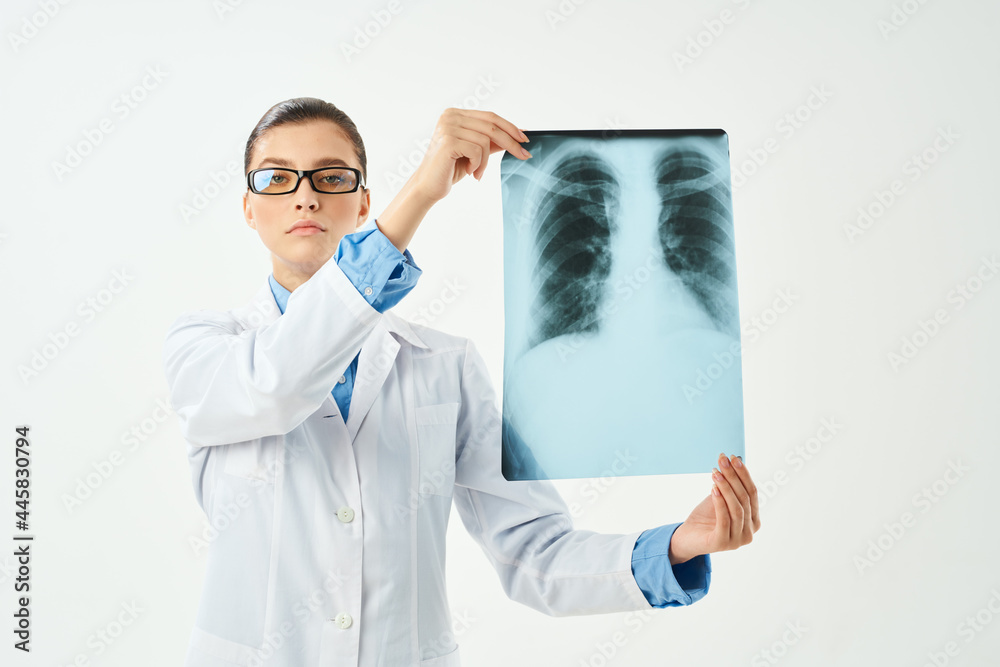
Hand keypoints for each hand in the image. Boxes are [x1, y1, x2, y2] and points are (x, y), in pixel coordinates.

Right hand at [411, 108, 531, 203]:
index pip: (490, 117)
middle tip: (523, 155)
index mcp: (455, 114)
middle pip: (491, 126)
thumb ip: (492, 141)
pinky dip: (478, 164)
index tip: (525, 139)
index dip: (510, 127)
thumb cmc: (450, 169)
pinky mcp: (448, 141)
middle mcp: (450, 116)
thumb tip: (517, 135)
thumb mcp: (475, 151)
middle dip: (510, 142)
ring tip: (477, 172)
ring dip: (486, 161)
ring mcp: (447, 127)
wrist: (428, 186)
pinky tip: (469, 171)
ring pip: (485, 141)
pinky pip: (477, 150)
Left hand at [668, 452, 760, 563]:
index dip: (743, 474)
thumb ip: (731, 486)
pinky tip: (713, 488)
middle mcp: (750, 533)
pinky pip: (724, 519)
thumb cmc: (706, 517)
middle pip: (745, 499)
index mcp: (754, 521)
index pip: (752, 493)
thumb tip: (737, 460)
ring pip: (737, 508)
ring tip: (715, 473)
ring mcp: (738, 540)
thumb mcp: (720, 498)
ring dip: (726, 487)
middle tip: (722, 461)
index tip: (733, 458)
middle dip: (733, 477)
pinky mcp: (722, 543)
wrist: (687, 537)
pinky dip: (719, 502)